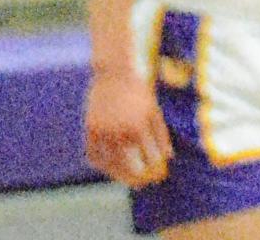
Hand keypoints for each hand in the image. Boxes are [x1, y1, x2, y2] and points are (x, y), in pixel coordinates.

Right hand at [83, 68, 173, 187]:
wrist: (114, 75)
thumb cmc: (138, 92)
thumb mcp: (153, 110)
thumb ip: (161, 134)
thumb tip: (169, 157)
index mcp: (138, 126)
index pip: (148, 157)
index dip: (154, 169)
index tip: (158, 176)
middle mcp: (119, 131)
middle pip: (127, 165)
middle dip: (136, 178)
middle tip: (142, 185)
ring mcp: (102, 132)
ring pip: (109, 163)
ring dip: (117, 175)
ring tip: (126, 180)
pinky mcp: (90, 130)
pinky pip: (93, 155)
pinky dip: (100, 165)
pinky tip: (108, 169)